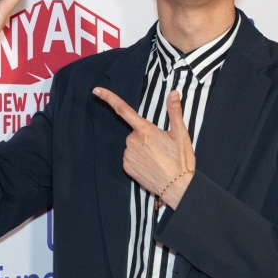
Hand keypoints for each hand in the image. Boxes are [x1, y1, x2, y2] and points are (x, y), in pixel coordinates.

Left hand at [93, 88, 195, 209]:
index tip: (96, 90)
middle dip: (146, 136)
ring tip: (159, 158)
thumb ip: (174, 111)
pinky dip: (140, 159)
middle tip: (163, 146)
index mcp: (145, 130)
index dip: (109, 98)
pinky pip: (131, 158)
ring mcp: (128, 156)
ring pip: (133, 145)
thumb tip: (173, 93)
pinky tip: (152, 165)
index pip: (124, 110)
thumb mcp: (181, 133)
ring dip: (143, 148)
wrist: (177, 187)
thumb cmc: (180, 160)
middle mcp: (132, 142)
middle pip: (136, 132)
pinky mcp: (127, 168)